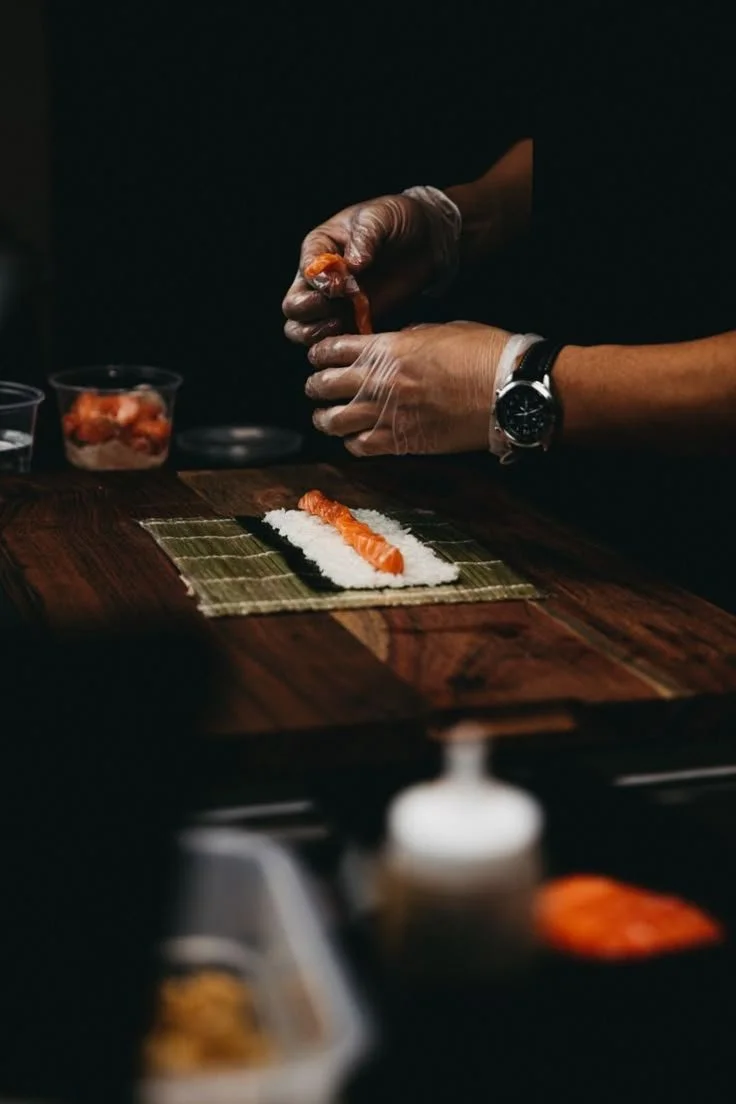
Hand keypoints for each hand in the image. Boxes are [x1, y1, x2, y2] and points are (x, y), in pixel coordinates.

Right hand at [282, 189, 459, 345]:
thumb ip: (365, 237)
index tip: (342, 284)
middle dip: (311, 311)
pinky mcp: (353, 320)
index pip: (305, 271)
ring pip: (303, 329)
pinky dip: (341, 343)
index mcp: (319, 248)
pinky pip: (335, 341)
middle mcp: (320, 278)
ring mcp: (334, 303)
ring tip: (343, 322)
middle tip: (338, 306)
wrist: (424, 239)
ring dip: (318, 332)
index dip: (319, 283)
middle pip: (294, 306)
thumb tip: (353, 263)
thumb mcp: (380, 217)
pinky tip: (359, 332)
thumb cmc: (396, 220)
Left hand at [305, 321, 510, 455]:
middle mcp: (379, 382)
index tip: (319, 357)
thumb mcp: (438, 330)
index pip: (331, 350)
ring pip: (333, 421)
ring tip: (327, 417)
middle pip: (323, 386)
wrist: (507, 390)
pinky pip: (359, 447)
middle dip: (316, 386)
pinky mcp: (402, 442)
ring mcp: (388, 415)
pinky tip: (355, 438)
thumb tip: (387, 346)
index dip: (320, 353)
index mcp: (387, 349)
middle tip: (317, 387)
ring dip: (325, 418)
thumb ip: (404, 339)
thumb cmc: (482, 354)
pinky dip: (351, 443)